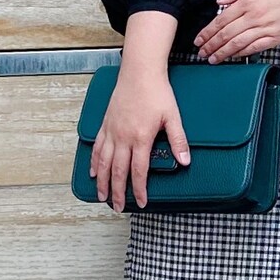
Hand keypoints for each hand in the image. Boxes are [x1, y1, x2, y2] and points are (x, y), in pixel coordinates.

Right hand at [90, 62, 189, 211]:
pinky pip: (97, 147)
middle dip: (117, 192)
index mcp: (140, 137)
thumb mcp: (173, 117)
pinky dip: (94, 162)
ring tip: (102, 196)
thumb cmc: (157, 92)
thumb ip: (178, 140)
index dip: (140, 190)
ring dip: (102, 182)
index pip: (138, 171)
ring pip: (104, 162)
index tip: (142, 202)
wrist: (139, 72)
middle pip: (118, 171)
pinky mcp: (106, 124)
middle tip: (118, 207)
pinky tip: (94, 172)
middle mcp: (123, 137)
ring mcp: (112, 131)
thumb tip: (185, 161)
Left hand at [193, 0, 279, 61]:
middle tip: (201, 53)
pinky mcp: (278, 37)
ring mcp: (267, 29)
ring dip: (223, 53)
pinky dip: (242, 54)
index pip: (221, 20)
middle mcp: (256, 17)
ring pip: (239, 45)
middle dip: (211, 46)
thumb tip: (219, 2)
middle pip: (227, 35)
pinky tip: (233, 57)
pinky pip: (255, 48)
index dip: (207, 32)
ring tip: (212, 59)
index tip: (198, 40)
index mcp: (248, 1)